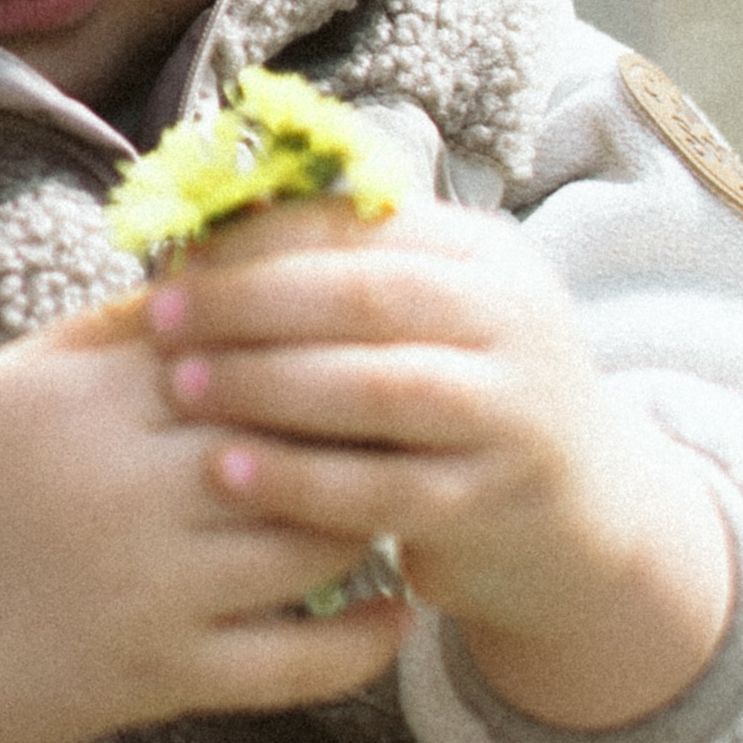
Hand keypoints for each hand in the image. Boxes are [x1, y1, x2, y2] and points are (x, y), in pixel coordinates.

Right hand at [0, 294, 405, 742]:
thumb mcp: (5, 381)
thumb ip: (106, 335)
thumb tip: (209, 275)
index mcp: (84, 400)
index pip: (238, 349)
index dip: (309, 340)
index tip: (363, 332)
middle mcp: (125, 488)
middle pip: (291, 440)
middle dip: (355, 425)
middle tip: (412, 412)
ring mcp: (149, 590)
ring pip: (311, 544)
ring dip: (368, 519)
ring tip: (403, 494)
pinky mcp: (161, 679)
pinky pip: (295, 663)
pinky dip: (360, 640)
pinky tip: (393, 610)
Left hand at [145, 200, 734, 729]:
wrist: (582, 518)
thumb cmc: (457, 396)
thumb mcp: (424, 317)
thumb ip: (338, 272)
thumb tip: (198, 231)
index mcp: (485, 255)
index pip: (360, 224)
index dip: (259, 237)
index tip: (175, 253)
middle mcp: (512, 321)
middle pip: (365, 297)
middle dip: (250, 303)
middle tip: (160, 316)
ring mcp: (511, 414)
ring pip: (376, 389)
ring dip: (265, 385)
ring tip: (179, 386)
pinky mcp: (494, 503)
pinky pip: (382, 488)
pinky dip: (298, 479)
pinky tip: (227, 472)